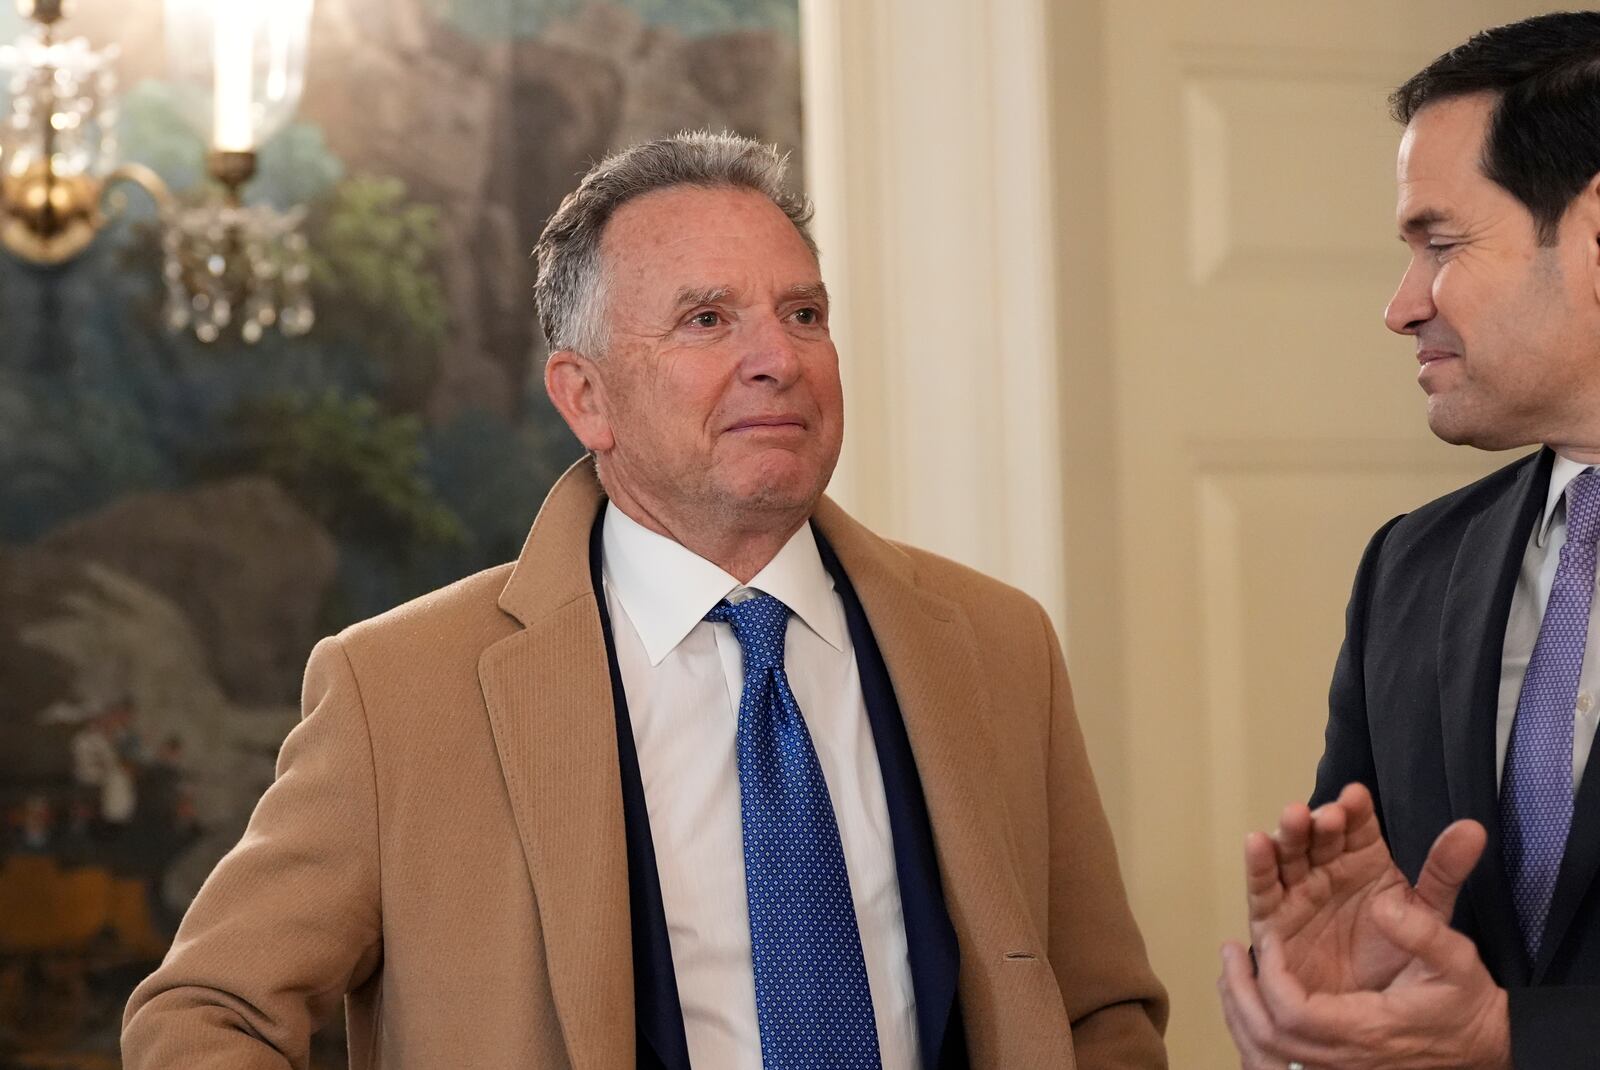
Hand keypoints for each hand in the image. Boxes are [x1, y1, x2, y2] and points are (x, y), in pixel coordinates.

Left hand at [1219, 890, 1510, 1069]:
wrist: (1484, 1046)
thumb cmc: (1465, 1004)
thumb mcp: (1456, 960)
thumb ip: (1422, 931)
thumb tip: (1384, 903)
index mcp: (1367, 1030)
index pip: (1296, 1014)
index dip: (1272, 976)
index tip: (1268, 939)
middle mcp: (1345, 1056)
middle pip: (1269, 1038)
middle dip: (1241, 993)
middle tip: (1229, 951)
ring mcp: (1337, 1066)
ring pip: (1267, 1052)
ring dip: (1240, 1008)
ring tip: (1229, 968)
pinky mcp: (1335, 1065)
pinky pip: (1276, 1060)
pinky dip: (1253, 1028)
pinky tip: (1247, 997)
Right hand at [1244, 782, 1483, 992]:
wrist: (1390, 1022)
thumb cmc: (1408, 967)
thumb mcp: (1431, 915)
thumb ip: (1445, 872)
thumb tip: (1473, 829)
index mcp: (1365, 865)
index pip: (1356, 828)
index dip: (1354, 811)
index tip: (1357, 797)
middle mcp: (1328, 873)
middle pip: (1317, 836)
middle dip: (1319, 820)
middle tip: (1329, 814)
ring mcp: (1299, 894)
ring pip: (1288, 856)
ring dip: (1288, 835)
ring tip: (1295, 818)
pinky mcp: (1274, 922)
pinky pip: (1262, 890)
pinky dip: (1258, 865)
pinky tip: (1258, 842)